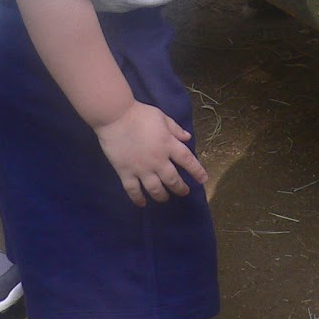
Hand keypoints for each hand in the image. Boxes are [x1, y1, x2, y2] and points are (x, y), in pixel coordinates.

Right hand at [94, 101, 208, 205]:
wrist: (115, 117)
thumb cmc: (140, 114)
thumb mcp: (162, 117)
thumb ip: (175, 129)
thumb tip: (188, 138)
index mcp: (168, 144)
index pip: (187, 160)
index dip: (197, 171)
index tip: (203, 180)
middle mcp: (158, 160)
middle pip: (172, 179)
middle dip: (180, 188)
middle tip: (184, 192)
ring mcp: (142, 168)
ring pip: (155, 189)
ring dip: (162, 196)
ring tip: (165, 198)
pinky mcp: (126, 172)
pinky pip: (133, 190)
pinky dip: (138, 199)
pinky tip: (142, 204)